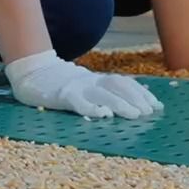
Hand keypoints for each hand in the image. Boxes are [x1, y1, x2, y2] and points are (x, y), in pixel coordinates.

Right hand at [4, 50, 163, 118]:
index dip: (141, 93)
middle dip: (135, 99)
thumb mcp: (85, 85)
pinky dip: (91, 108)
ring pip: (101, 94)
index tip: (157, 106)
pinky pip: (77, 102)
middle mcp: (89, 81)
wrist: (32, 73)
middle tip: (149, 113)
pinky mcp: (61, 96)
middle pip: (116, 86)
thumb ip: (103, 92)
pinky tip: (102, 115)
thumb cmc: (62, 84)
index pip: (123, 83)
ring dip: (120, 104)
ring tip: (134, 115)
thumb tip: (132, 104)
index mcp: (96, 80)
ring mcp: (76, 87)